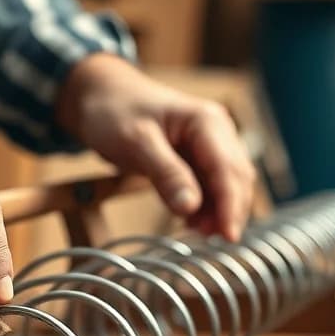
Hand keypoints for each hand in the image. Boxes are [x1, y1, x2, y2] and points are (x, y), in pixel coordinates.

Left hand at [56, 54, 255, 239]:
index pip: (228, 170)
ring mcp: (208, 145)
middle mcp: (215, 132)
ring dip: (217, 211)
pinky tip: (190, 221)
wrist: (99, 95)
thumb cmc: (115, 110)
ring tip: (196, 231)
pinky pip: (209, 187)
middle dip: (227, 211)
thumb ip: (166, 174)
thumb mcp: (136, 142)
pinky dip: (205, 206)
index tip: (229, 236)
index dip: (231, 206)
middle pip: (236, 179)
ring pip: (226, 186)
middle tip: (209, 240)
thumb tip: (190, 207)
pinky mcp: (196, 158)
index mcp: (207, 122)